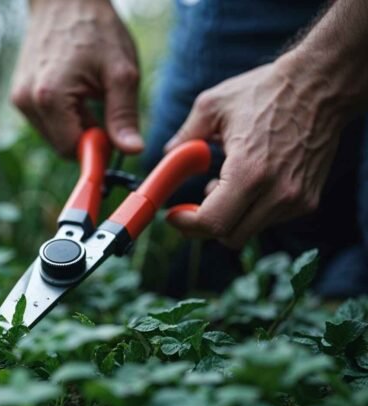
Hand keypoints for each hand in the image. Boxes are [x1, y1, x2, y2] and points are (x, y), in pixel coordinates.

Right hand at [10, 0, 142, 155]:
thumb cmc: (95, 29)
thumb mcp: (120, 72)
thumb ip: (124, 115)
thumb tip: (132, 151)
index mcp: (50, 98)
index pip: (71, 149)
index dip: (96, 148)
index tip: (114, 133)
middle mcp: (27, 101)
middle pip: (61, 145)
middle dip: (86, 136)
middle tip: (104, 106)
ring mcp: (19, 98)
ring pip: (53, 134)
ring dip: (75, 125)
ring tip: (89, 93)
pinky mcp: (19, 94)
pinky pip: (45, 120)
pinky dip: (63, 115)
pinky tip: (74, 89)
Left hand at [165, 58, 345, 248]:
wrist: (320, 87)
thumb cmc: (265, 92)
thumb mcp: (212, 106)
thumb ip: (185, 136)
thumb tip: (167, 154)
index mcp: (249, 171)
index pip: (213, 223)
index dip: (187, 225)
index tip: (174, 215)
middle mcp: (277, 192)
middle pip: (229, 236)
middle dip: (204, 224)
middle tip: (192, 206)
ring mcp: (296, 199)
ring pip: (249, 230)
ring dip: (229, 217)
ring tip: (223, 184)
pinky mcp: (308, 200)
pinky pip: (269, 220)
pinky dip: (251, 210)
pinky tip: (249, 183)